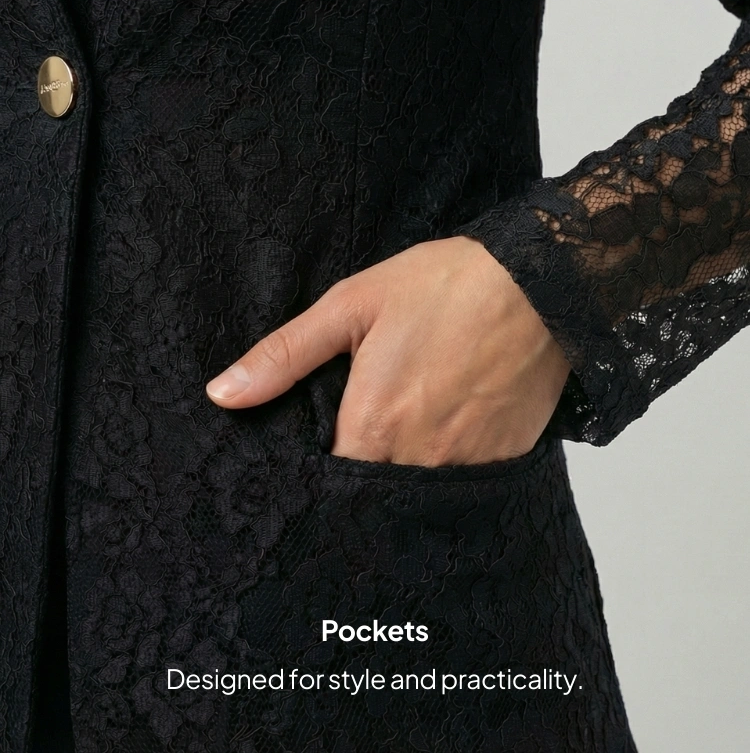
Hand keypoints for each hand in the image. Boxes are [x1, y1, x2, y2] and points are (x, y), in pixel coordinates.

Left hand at [205, 236, 570, 464]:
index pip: (327, 484)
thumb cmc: (446, 286)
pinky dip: (453, 464)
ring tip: (412, 427)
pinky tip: (453, 426)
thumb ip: (285, 356)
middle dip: (363, 476)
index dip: (319, 473)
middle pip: (373, 493)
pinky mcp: (505, 460)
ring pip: (421, 493)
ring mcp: (466, 465)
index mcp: (371, 426)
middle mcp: (417, 459)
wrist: (540, 283)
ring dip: (408, 471)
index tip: (319, 458)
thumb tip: (223, 393)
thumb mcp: (352, 305)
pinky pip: (467, 482)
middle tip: (372, 431)